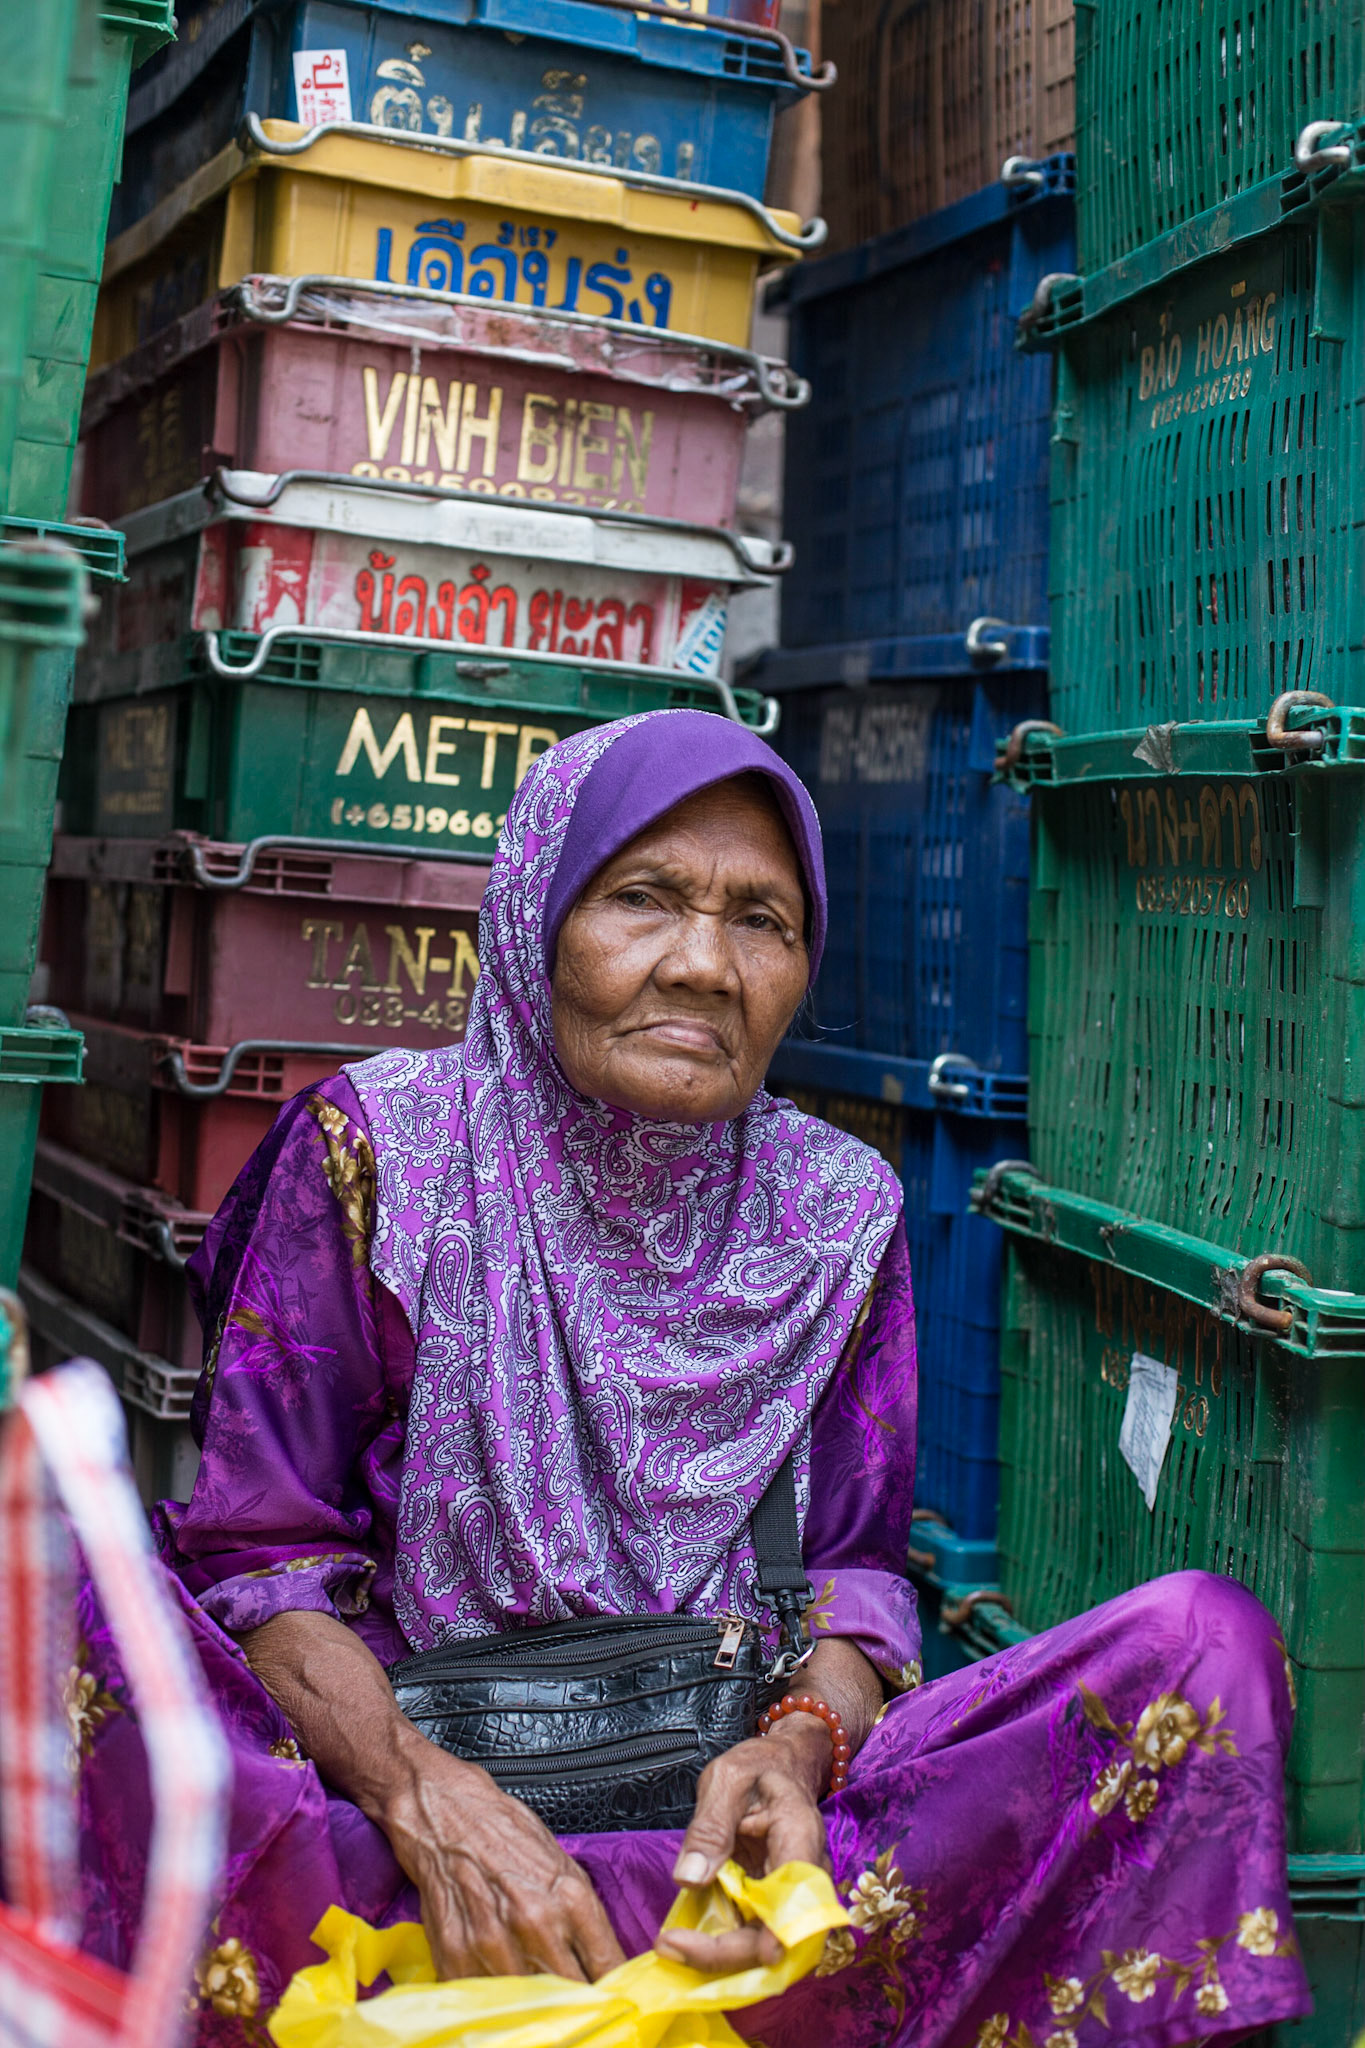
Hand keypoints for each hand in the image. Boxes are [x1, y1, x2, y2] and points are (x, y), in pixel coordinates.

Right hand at [239, 1610, 624, 1983]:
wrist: (440, 1809)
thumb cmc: (499, 1827)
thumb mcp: (558, 1859)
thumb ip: (581, 1912)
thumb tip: (602, 1957)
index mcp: (568, 1894)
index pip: (608, 1965)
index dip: (615, 1990)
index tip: (617, 2001)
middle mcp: (534, 1922)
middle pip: (573, 1994)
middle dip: (582, 2006)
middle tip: (585, 2013)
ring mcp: (493, 1943)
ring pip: (530, 2005)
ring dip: (539, 2012)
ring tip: (544, 2014)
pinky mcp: (456, 1955)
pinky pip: (485, 2000)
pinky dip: (496, 2007)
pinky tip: (504, 2001)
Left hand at [655, 1717, 829, 1972]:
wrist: (778, 1769)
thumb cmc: (756, 1769)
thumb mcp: (725, 1781)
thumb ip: (710, 1827)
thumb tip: (689, 1880)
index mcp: (800, 1835)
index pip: (797, 1894)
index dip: (776, 1932)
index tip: (744, 1952)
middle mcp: (804, 1876)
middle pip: (779, 1934)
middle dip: (727, 1952)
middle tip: (671, 1945)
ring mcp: (790, 1896)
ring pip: (764, 1944)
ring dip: (720, 1956)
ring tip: (672, 1946)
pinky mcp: (771, 1905)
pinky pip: (750, 1935)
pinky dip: (720, 1946)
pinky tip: (684, 1941)